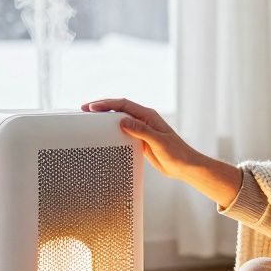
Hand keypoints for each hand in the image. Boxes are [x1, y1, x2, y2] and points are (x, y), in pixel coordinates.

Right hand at [82, 98, 196, 176]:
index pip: (124, 105)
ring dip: (105, 119)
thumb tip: (123, 121)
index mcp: (148, 116)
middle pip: (119, 109)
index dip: (107, 104)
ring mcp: (142, 130)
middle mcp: (144, 120)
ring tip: (90, 120)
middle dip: (102, 108)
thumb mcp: (158, 141)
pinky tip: (104, 135)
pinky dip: (112, 131)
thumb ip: (141, 130)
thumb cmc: (177, 153)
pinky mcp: (140, 140)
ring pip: (120, 120)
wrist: (185, 166)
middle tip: (84, 110)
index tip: (92, 107)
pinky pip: (123, 132)